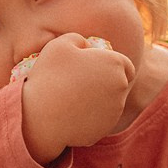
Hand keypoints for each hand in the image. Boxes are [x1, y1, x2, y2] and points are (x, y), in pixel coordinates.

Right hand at [21, 34, 134, 163]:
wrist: (42, 117)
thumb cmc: (50, 76)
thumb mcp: (60, 45)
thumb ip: (79, 39)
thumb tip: (87, 47)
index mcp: (115, 64)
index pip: (125, 65)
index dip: (111, 65)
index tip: (94, 68)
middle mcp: (121, 88)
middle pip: (118, 84)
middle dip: (105, 82)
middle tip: (80, 83)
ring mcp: (114, 111)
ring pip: (110, 102)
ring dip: (97, 99)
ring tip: (72, 98)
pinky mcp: (105, 128)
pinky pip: (99, 119)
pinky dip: (90, 116)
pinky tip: (71, 114)